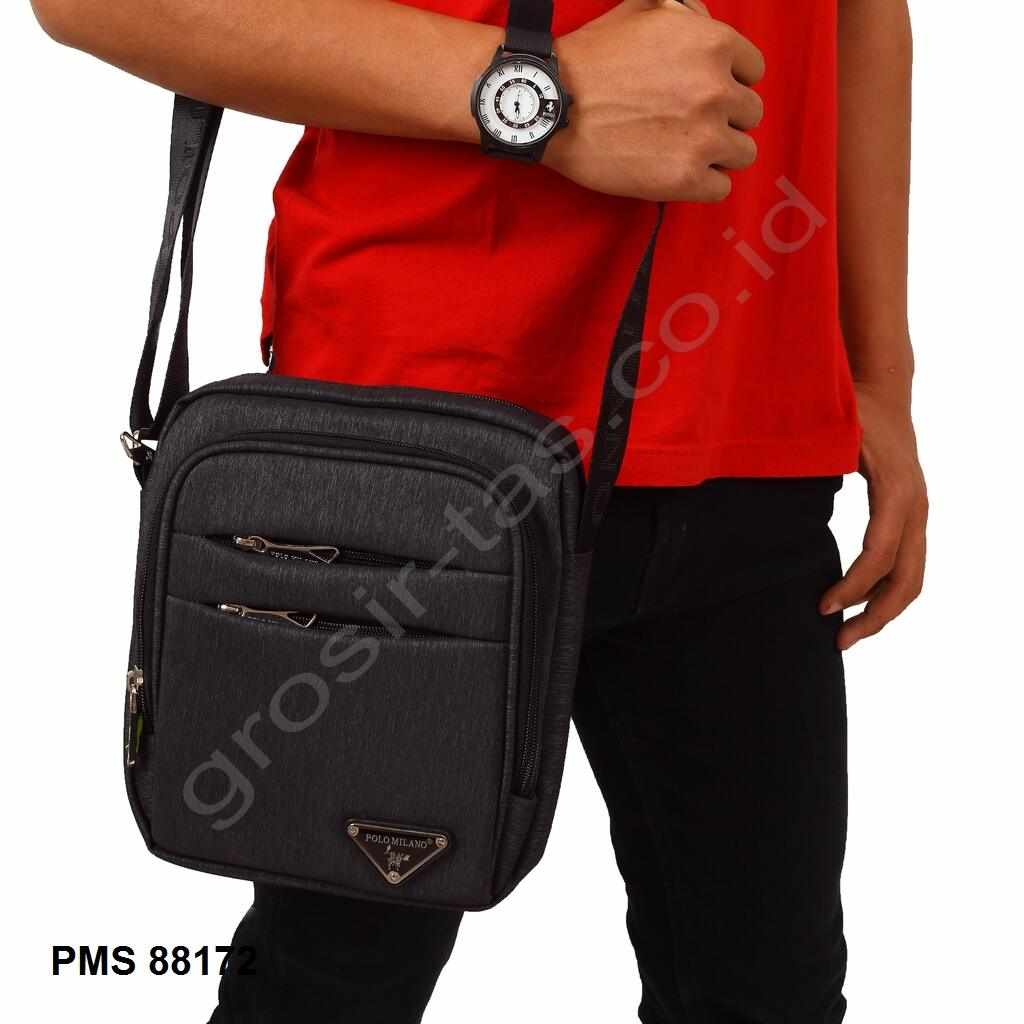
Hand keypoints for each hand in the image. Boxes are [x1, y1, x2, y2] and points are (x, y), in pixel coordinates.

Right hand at [544, 0, 764, 201]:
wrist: (554, 105)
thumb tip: (704, 24)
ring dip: (718, 153)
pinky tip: (677, 172)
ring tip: (685, 151)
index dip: (728, 82)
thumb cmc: (592, 57)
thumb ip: (687, 13)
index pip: (753, 71)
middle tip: (689, 124)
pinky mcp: (685, 179)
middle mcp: (718, 90)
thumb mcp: (645, 8)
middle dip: (724, 118)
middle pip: (749, 114)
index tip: (704, 94)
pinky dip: (702, 184)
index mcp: (715, 44)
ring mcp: (704, 138)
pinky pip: (720, 188)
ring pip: (742, 153)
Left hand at [820, 382, 928, 649]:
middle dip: (873, 615)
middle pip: (906, 579)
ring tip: (845, 634)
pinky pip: (907, 566)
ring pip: (913, 579)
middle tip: (837, 640)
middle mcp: (915, 507)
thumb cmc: (852, 408)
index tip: (822, 607)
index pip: (880, 554)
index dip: (853, 585)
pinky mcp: (910, 517)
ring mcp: (918, 514)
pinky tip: (855, 605)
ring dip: (882, 612)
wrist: (883, 390)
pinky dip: (885, 593)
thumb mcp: (832, 429)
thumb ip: (810, 458)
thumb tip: (771, 480)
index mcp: (896, 490)